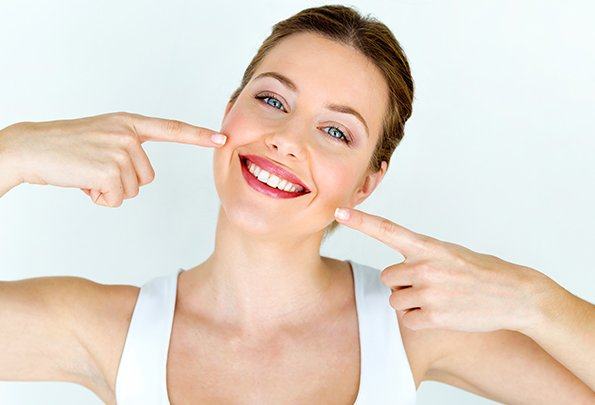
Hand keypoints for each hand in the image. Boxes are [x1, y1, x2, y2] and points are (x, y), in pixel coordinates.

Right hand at [0, 112, 226, 206]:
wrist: (32, 148)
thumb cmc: (66, 147)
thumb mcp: (103, 137)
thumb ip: (128, 148)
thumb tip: (141, 176)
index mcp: (129, 123)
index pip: (171, 128)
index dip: (198, 135)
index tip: (222, 138)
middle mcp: (128, 134)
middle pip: (148, 177)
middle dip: (123, 181)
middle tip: (95, 169)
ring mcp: (120, 150)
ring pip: (134, 190)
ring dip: (110, 190)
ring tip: (87, 173)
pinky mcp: (109, 169)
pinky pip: (118, 199)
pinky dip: (100, 198)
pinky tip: (84, 183)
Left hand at [334, 207, 551, 332]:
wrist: (514, 294)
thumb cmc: (479, 271)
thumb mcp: (449, 252)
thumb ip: (420, 256)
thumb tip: (395, 270)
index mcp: (428, 246)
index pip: (387, 230)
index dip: (361, 221)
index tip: (339, 211)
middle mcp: (425, 267)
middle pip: (387, 277)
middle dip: (402, 283)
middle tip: (429, 284)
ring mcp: (429, 292)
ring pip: (395, 300)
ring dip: (411, 302)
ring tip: (439, 298)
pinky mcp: (435, 316)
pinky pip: (407, 319)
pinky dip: (419, 319)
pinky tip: (441, 313)